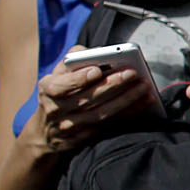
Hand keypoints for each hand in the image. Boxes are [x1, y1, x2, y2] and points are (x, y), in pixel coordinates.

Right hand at [26, 49, 152, 154]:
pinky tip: (143, 102)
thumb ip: (73, 60)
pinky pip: (109, 125)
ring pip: (101, 114)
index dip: (79, 79)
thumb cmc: (58, 92)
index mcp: (47, 90)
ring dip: (126, 100)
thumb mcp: (57, 74)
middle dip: (112, 85)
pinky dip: (128, 113)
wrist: (46, 131)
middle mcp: (57, 110)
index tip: (97, 70)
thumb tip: (96, 51)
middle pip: (88, 99)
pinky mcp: (84, 138)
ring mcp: (70, 127)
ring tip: (144, 86)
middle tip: (132, 73)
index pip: (61, 86)